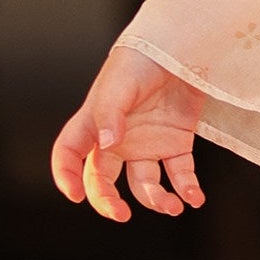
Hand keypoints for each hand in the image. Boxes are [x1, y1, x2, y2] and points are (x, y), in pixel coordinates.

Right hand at [51, 45, 206, 221]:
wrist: (184, 44)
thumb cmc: (144, 57)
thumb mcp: (121, 83)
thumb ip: (109, 114)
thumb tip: (107, 146)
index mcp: (95, 122)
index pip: (69, 154)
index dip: (66, 176)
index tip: (75, 197)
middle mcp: (118, 139)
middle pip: (103, 178)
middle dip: (108, 201)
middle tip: (121, 215)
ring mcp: (148, 143)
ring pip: (144, 185)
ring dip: (157, 201)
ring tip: (173, 206)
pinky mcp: (176, 143)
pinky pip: (179, 175)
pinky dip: (187, 189)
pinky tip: (194, 198)